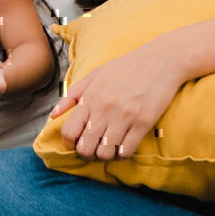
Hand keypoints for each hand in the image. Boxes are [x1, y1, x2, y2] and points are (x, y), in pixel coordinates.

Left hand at [49, 41, 187, 160]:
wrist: (161, 59)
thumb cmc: (126, 67)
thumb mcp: (94, 75)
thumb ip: (71, 96)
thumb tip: (52, 116)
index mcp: (90, 97)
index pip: (69, 132)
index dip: (68, 144)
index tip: (75, 144)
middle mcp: (105, 109)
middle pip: (85, 147)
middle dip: (85, 153)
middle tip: (92, 150)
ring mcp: (125, 116)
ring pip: (105, 153)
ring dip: (104, 156)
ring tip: (107, 149)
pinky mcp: (144, 122)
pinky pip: (126, 151)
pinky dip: (122, 155)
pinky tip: (123, 147)